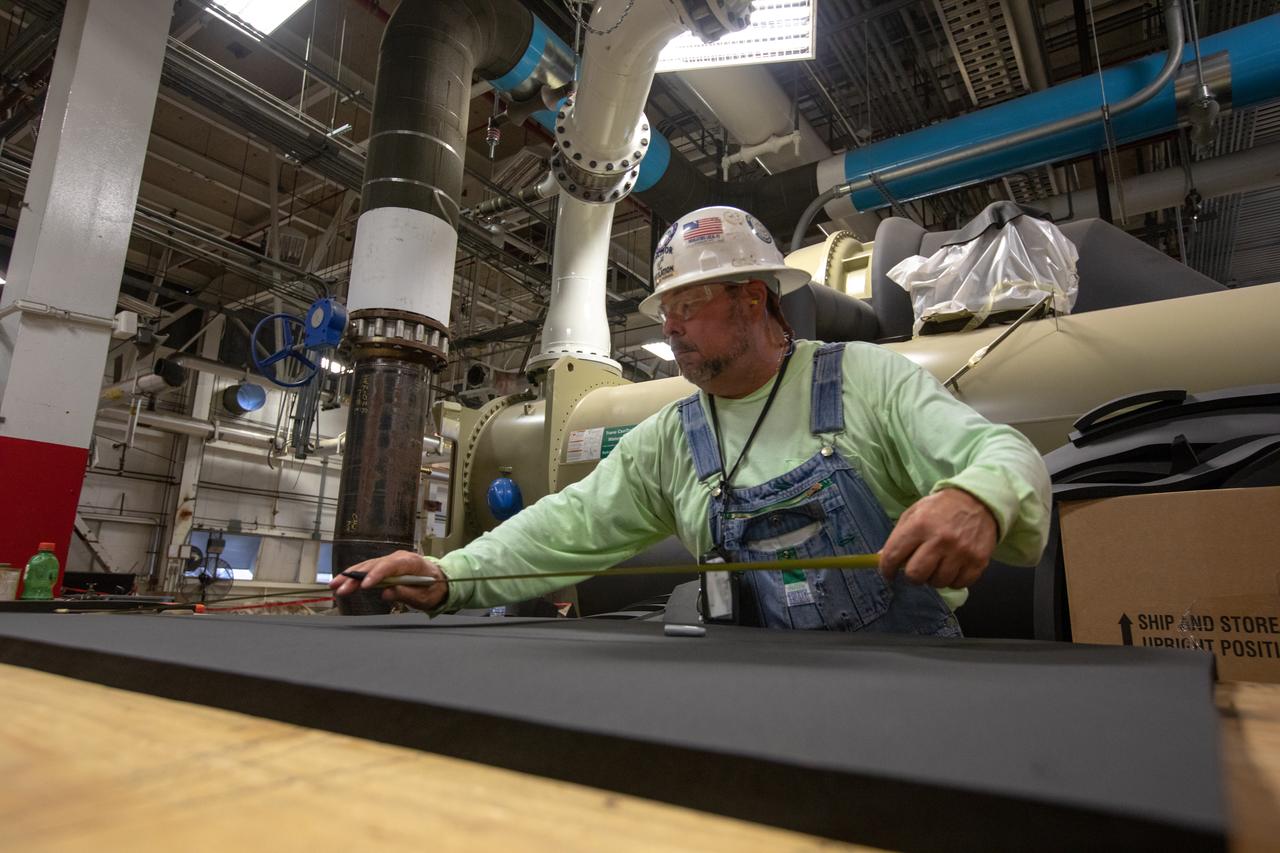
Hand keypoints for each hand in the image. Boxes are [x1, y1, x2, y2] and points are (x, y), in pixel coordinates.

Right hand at [329, 550, 449, 610]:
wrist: (441, 580)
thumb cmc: (434, 588)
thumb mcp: (425, 596)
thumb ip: (406, 593)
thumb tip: (386, 592)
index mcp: (411, 562)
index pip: (390, 566)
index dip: (376, 575)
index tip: (364, 585)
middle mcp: (399, 558)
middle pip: (374, 565)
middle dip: (356, 576)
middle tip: (341, 588)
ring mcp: (391, 561)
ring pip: (367, 566)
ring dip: (350, 575)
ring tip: (335, 585)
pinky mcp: (385, 567)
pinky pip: (368, 569)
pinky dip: (355, 575)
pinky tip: (342, 581)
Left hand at [879, 488, 996, 588]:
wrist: (978, 500)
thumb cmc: (941, 508)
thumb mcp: (914, 514)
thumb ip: (897, 537)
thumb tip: (881, 559)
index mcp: (919, 525)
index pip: (894, 556)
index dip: (886, 569)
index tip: (888, 573)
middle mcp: (940, 539)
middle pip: (915, 575)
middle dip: (912, 576)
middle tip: (916, 570)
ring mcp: (961, 552)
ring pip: (937, 582)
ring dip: (934, 578)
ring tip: (937, 565)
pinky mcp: (978, 561)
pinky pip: (958, 584)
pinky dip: (953, 580)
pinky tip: (952, 567)